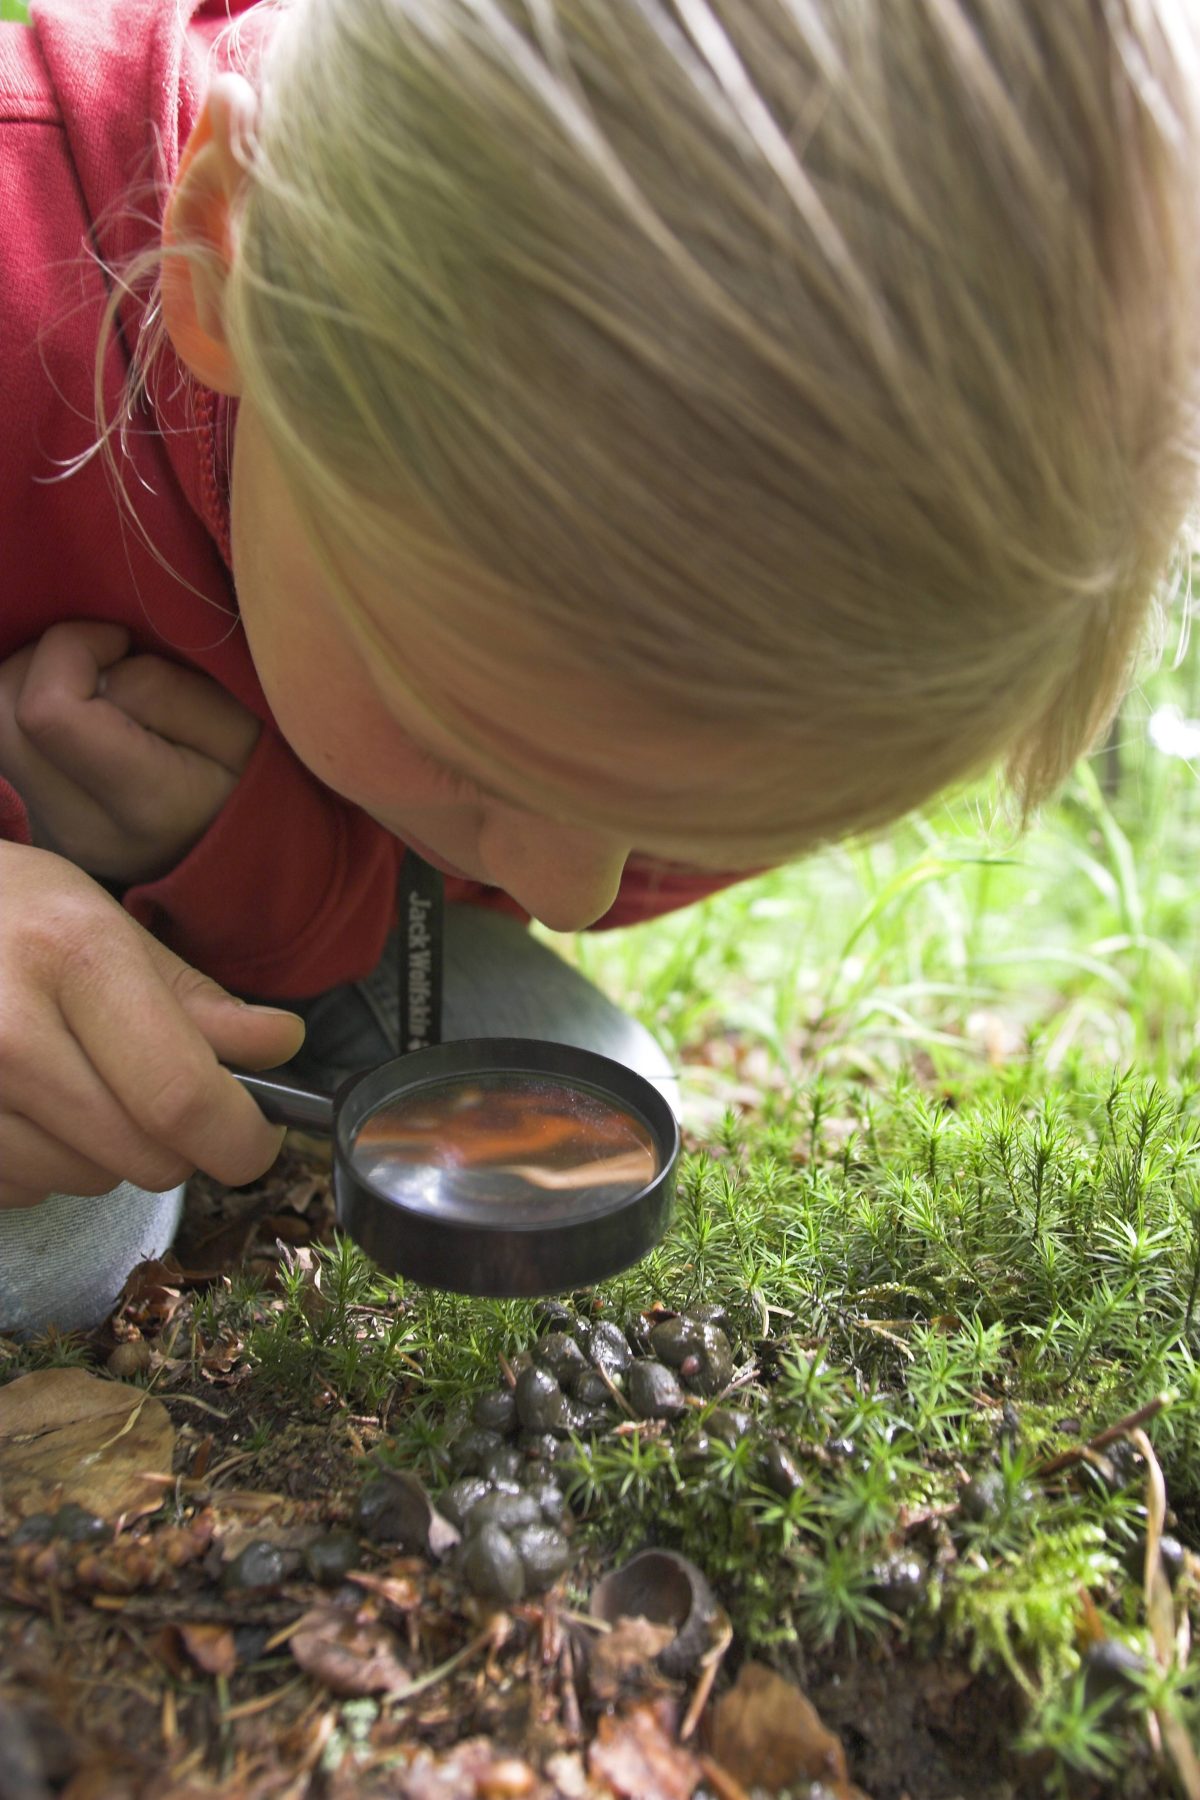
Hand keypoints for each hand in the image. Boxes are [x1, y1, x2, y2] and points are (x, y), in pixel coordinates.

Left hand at [0, 621, 259, 881]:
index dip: (73, 648)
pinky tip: (76, 714)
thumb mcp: (242, 726)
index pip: (47, 710)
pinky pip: (5, 746)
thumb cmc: (254, 777)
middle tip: (107, 662)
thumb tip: (97, 670)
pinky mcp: (34, 823)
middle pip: (2, 711)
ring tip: (93, 687)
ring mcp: (50, 832)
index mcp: (144, 803)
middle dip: (47, 660)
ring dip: (33, 681)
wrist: (246, 850)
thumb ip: (165, 689)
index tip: (122, 643)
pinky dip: (30, 709)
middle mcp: (81, 828)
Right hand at [0, 842, 305, 1207]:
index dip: (241, 1137)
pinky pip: (28, 1189)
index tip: (259, 1136)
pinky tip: (27, 1100)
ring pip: (88, 1182)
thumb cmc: (11, 915)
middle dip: (179, 1141)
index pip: (181, 1096)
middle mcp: (7, 1032)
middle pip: (146, 1157)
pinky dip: (44, 1160)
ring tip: (73, 1078)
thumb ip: (195, 998)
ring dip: (104, 1151)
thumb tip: (280, 1044)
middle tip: (160, 1090)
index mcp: (73, 959)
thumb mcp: (107, 926)